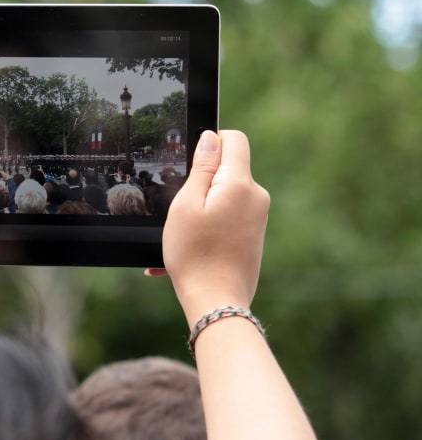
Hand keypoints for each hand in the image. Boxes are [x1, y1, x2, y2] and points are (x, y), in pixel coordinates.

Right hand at [156, 130, 269, 326]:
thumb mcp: (187, 204)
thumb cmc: (194, 254)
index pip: (234, 139)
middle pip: (229, 168)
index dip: (210, 143)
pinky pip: (228, 216)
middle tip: (182, 208)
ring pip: (226, 194)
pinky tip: (190, 247)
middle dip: (203, 180)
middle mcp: (256, 196)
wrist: (216, 301)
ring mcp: (258, 217)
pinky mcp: (254, 234)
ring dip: (202, 206)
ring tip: (183, 235)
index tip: (192, 165)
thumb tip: (211, 138)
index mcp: (240, 184)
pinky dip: (209, 225)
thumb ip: (202, 167)